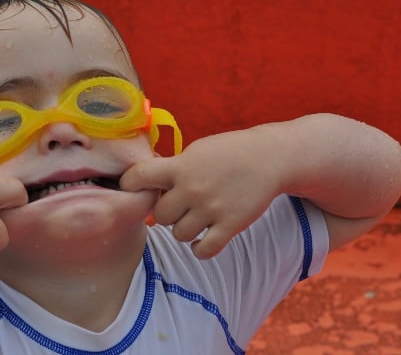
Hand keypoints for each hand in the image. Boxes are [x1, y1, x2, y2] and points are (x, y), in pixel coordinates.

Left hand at [121, 128, 279, 258]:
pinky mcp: (230, 225)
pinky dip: (199, 249)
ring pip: (179, 234)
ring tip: (195, 219)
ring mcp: (212, 209)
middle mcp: (193, 188)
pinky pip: (204, 250)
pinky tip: (201, 240)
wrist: (270, 158)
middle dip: (167, 211)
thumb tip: (145, 183)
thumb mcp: (197, 151)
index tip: (136, 187)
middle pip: (160, 215)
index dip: (130, 184)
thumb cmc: (229, 152)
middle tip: (180, 205)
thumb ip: (173, 167)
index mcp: (181, 165)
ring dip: (184, 229)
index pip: (138, 176)